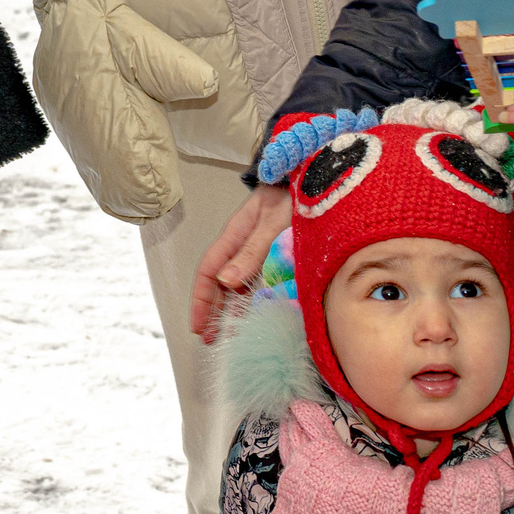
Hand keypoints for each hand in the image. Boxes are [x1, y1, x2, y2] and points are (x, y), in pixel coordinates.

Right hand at [190, 182, 288, 340]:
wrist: (315, 175)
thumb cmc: (292, 195)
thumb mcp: (272, 223)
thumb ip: (251, 252)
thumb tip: (225, 283)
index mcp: (234, 235)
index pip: (208, 272)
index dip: (201, 300)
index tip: (198, 326)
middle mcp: (241, 244)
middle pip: (219, 281)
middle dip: (212, 310)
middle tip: (211, 338)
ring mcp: (257, 249)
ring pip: (238, 283)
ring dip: (232, 308)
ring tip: (230, 332)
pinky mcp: (275, 254)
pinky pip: (258, 280)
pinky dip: (254, 299)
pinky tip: (257, 313)